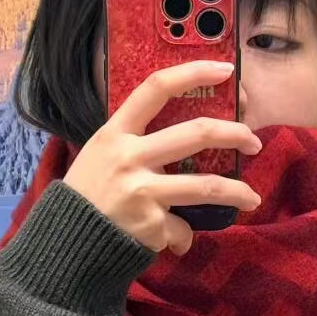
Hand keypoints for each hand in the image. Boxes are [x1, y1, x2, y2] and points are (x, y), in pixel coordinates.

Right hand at [63, 59, 261, 255]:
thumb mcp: (101, 156)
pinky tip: (172, 241)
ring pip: (207, 186)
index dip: (193, 72)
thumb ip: (137, 144)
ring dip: (237, 192)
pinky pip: (181, 227)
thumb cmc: (87, 196)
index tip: (224, 69)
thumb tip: (189, 139)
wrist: (63, 246)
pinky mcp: (150, 224)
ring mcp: (142, 191)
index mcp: (114, 133)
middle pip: (197, 133)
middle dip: (235, 134)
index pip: (155, 88)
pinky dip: (181, 236)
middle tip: (253, 141)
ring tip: (251, 198)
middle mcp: (129, 157)